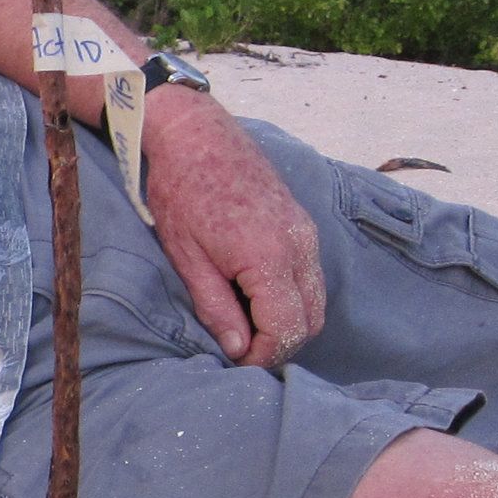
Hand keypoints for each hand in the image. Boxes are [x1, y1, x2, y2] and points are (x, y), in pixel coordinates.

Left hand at [138, 90, 326, 366]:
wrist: (197, 136)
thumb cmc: (182, 192)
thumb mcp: (187, 258)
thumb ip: (217, 307)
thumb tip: (238, 349)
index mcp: (269, 258)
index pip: (287, 330)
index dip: (263, 355)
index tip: (235, 361)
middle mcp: (300, 246)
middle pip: (310, 320)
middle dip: (279, 343)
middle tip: (240, 350)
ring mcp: (306, 234)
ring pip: (315, 300)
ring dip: (287, 321)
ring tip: (245, 325)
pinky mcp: (303, 225)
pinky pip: (310, 276)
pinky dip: (290, 297)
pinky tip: (254, 296)